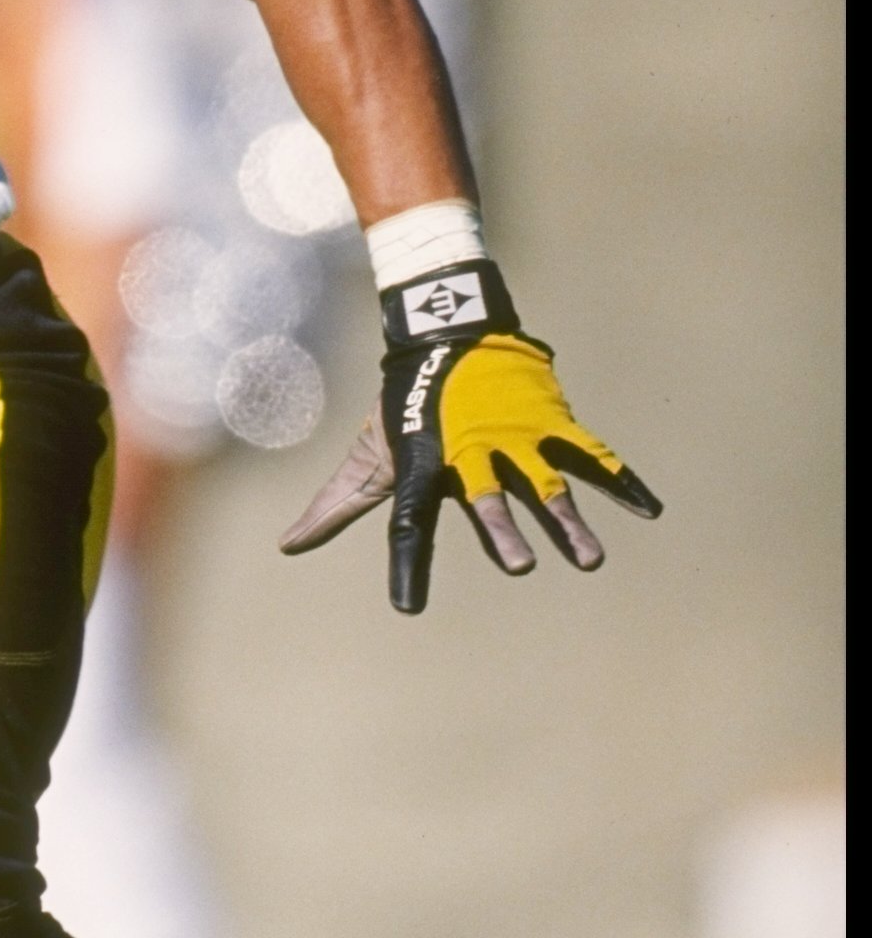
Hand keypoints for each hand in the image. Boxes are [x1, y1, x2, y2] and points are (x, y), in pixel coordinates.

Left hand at [281, 263, 660, 613]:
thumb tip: (287, 547)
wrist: (446, 330)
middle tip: (520, 565)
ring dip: (569, 521)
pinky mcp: (550, 420)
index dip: (408, 566)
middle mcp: (471, 454)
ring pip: (546, 484)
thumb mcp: (369, 453)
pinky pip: (591, 455)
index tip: (408, 607)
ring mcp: (515, 436)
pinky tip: (649, 509)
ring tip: (590, 560)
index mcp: (424, 468)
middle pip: (488, 500)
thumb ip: (336, 505)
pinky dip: (622, 481)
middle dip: (503, 530)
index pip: (409, 526)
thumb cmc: (403, 404)